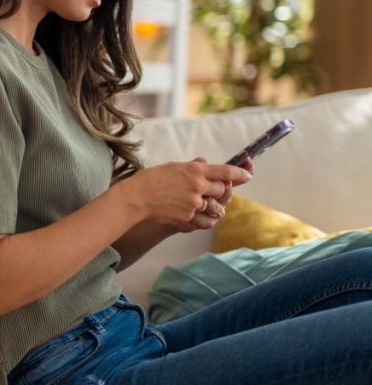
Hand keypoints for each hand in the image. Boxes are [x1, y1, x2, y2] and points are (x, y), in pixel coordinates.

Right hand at [119, 158, 251, 229]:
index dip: (240, 173)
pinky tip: (200, 215)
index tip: (248, 175)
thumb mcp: (174, 166)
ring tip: (202, 203)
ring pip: (217, 206)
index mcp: (195, 170)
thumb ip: (193, 167)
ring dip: (213, 205)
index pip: (226, 171)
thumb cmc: (152, 179)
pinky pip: (206, 220)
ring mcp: (194, 203)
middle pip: (222, 190)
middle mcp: (198, 185)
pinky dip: (207, 218)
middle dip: (219, 190)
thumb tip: (207, 165)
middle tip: (210, 190)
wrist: (136, 198)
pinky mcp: (188, 217)